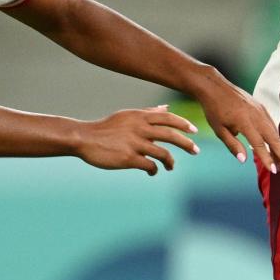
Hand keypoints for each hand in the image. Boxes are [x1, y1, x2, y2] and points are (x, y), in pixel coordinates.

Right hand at [76, 105, 200, 174]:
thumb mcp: (128, 116)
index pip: (168, 118)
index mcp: (140, 116)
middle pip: (170, 135)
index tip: (194, 131)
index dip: (183, 124)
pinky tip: (153, 172)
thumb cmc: (106, 128)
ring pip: (163, 153)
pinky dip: (155, 170)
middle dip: (186, 143)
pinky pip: (150, 166)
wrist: (84, 139)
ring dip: (171, 162)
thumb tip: (165, 107)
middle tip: (196, 151)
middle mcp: (139, 128)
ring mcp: (134, 143)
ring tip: (171, 166)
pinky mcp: (128, 158)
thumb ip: (148, 113)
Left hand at [191, 81, 279, 172]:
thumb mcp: (219, 129)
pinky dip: (275, 137)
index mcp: (244, 122)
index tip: (274, 171)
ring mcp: (260, 110)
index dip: (267, 158)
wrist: (215, 87)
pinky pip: (271, 124)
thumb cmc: (214, 109)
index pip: (259, 144)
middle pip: (274, 138)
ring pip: (274, 132)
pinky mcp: (261, 107)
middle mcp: (256, 115)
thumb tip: (244, 160)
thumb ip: (232, 145)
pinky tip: (276, 146)